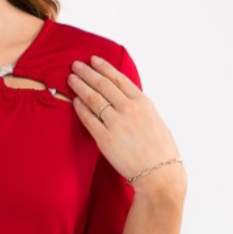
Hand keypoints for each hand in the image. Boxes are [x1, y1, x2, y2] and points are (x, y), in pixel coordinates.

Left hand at [68, 56, 185, 199]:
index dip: (104, 68)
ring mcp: (116, 123)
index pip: (119, 79)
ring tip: (71, 79)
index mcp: (143, 102)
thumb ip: (140, 109)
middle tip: (75, 65)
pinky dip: (80, 108)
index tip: (93, 60)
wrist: (159, 174)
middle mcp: (129, 109)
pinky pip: (88, 119)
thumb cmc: (161, 151)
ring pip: (93, 99)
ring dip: (80, 86)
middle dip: (87, 73)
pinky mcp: (105, 139)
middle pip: (103, 85)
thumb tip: (128, 103)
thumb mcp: (156, 121)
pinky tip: (74, 101)